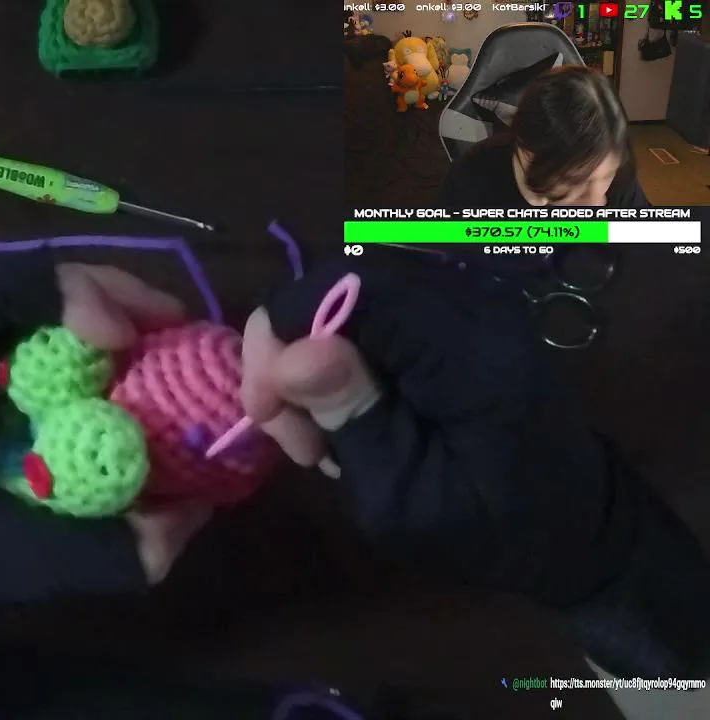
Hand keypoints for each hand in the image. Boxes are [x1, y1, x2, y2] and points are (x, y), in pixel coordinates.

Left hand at [0, 255, 206, 633]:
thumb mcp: (15, 568)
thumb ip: (105, 551)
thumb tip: (195, 512)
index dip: (71, 295)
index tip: (129, 343)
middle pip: (9, 274)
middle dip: (100, 291)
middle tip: (169, 325)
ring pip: (14, 286)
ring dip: (89, 302)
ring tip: (151, 333)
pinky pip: (10, 313)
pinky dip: (67, 322)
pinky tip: (110, 354)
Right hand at [239, 255, 620, 602]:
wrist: (579, 529)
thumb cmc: (492, 531)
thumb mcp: (406, 498)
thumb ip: (354, 416)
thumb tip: (292, 350)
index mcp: (465, 351)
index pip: (345, 286)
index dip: (282, 332)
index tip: (265, 410)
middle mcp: (471, 304)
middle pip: (339, 280)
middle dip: (289, 348)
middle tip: (291, 430)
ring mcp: (470, 303)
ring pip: (348, 293)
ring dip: (311, 357)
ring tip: (322, 433)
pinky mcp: (461, 316)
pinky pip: (374, 312)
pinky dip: (341, 356)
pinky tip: (350, 410)